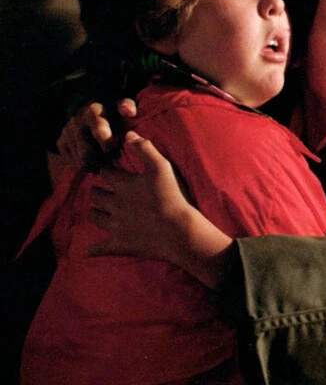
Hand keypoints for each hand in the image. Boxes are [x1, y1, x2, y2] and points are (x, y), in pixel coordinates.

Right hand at [56, 98, 136, 167]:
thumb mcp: (121, 105)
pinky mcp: (61, 143)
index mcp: (92, 111)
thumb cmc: (112, 112)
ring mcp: (67, 132)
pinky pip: (72, 163)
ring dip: (95, 164)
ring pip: (80, 160)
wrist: (91, 112)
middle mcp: (76, 121)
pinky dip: (86, 167)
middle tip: (113, 158)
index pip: (99, 132)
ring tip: (106, 159)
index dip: (109, 145)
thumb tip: (130, 112)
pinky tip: (95, 161)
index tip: (116, 148)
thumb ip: (127, 106)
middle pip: (87, 152)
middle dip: (102, 159)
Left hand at [89, 131, 231, 287]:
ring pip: (95, 217)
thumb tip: (129, 134)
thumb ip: (145, 149)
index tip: (107, 170)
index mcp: (123, 185)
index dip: (106, 170)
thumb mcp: (162, 167)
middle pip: (95, 195)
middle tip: (99, 191)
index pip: (106, 173)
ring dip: (95, 213)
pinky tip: (88, 250)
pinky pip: (99, 248)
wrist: (178, 230)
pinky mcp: (119, 244)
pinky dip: (93, 249)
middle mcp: (114, 204)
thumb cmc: (172, 197)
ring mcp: (115, 226)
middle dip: (96, 191)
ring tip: (97, 212)